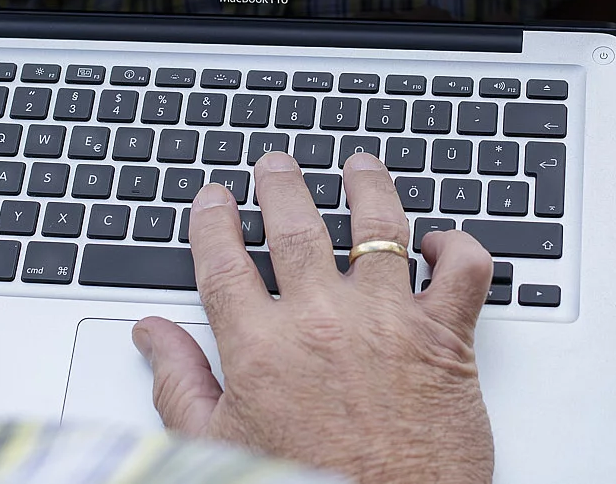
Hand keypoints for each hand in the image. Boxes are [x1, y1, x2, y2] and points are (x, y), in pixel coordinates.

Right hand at [134, 151, 494, 483]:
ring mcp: (389, 323)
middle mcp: (325, 322)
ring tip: (358, 167)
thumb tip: (151, 337)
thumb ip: (180, 386)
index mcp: (262, 349)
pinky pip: (465, 270)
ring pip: (381, 227)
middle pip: (296, 227)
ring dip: (367, 187)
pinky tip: (440, 243)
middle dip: (281, 186)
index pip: (225, 262)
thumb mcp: (219, 450)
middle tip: (276, 165)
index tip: (213, 199)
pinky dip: (458, 247)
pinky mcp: (446, 339)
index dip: (214, 223)